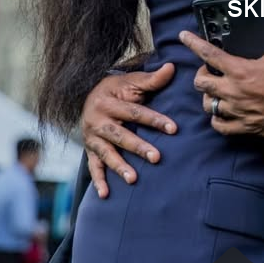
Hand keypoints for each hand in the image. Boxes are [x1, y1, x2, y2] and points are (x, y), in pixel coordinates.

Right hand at [82, 65, 177, 196]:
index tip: (174, 129)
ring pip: (106, 153)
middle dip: (138, 147)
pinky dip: (98, 181)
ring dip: (119, 166)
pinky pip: (93, 166)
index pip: (135, 112)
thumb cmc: (117, 89)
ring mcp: (92, 137)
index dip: (155, 120)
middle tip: (157, 158)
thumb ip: (152, 79)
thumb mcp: (132, 82)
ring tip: (133, 179)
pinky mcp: (89, 149)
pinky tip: (105, 195)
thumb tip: (172, 67)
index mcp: (109, 102)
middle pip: (120, 135)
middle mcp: (97, 119)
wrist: (89, 96)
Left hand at [179, 9, 263, 138]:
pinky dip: (219, 119)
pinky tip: (224, 112)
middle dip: (202, 73)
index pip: (208, 54)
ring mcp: (242, 112)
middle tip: (211, 69)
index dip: (192, 42)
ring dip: (209, 96)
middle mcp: (237, 92)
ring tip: (216, 90)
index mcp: (243, 70)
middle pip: (201, 83)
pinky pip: (222, 127)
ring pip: (208, 106)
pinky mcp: (250, 127)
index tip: (184, 36)